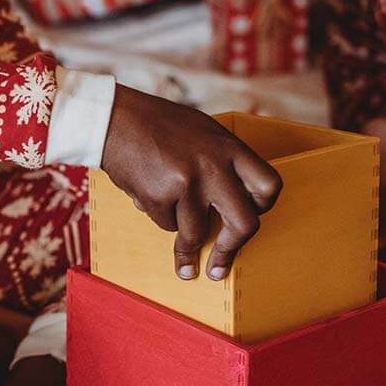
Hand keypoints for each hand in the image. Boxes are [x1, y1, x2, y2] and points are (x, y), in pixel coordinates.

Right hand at [101, 86, 282, 279]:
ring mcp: (188, 182)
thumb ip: (222, 163)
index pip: (269, 187)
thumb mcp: (204, 134)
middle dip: (231, 250)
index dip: (261, 209)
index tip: (250, 218)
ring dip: (184, 244)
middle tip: (219, 266)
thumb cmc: (160, 126)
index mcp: (230, 147)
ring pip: (196, 233)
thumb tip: (231, 204)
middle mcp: (214, 166)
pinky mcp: (160, 196)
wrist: (116, 119)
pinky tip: (149, 194)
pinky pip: (166, 224)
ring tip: (179, 251)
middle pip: (244, 224)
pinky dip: (159, 216)